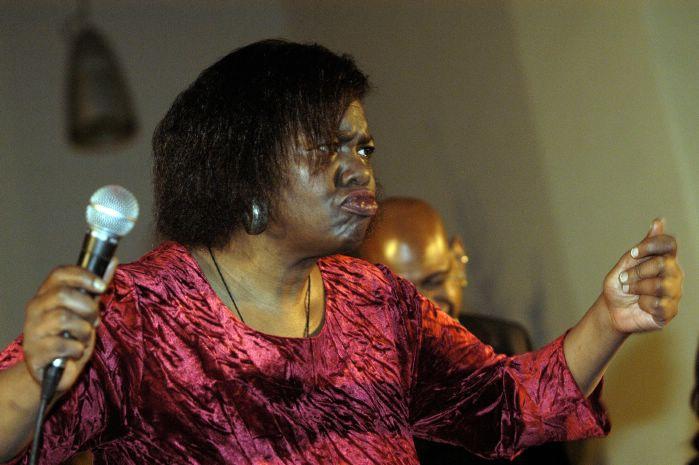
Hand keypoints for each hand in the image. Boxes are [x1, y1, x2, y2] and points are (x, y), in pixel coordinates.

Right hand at [22, 259, 117, 392]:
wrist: (53, 373)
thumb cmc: (70, 338)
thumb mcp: (85, 310)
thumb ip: (96, 288)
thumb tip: (112, 261)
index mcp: (46, 295)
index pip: (60, 273)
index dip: (83, 276)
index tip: (101, 286)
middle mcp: (35, 309)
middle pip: (62, 295)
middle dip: (87, 307)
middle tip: (94, 320)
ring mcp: (32, 330)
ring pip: (64, 319)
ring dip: (84, 330)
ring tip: (83, 337)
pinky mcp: (35, 352)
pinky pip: (63, 344)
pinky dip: (77, 349)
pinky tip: (75, 352)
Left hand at [602, 219, 682, 333]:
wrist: (611, 309)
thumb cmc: (620, 285)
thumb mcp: (626, 263)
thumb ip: (642, 246)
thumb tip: (659, 221)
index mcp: (664, 259)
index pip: (669, 243)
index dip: (650, 246)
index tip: (633, 253)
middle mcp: (674, 274)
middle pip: (663, 264)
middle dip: (637, 272)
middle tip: (624, 279)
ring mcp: (674, 293)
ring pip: (660, 285)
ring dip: (637, 288)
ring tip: (629, 291)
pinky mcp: (670, 311)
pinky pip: (658, 305)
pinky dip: (643, 304)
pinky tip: (641, 304)